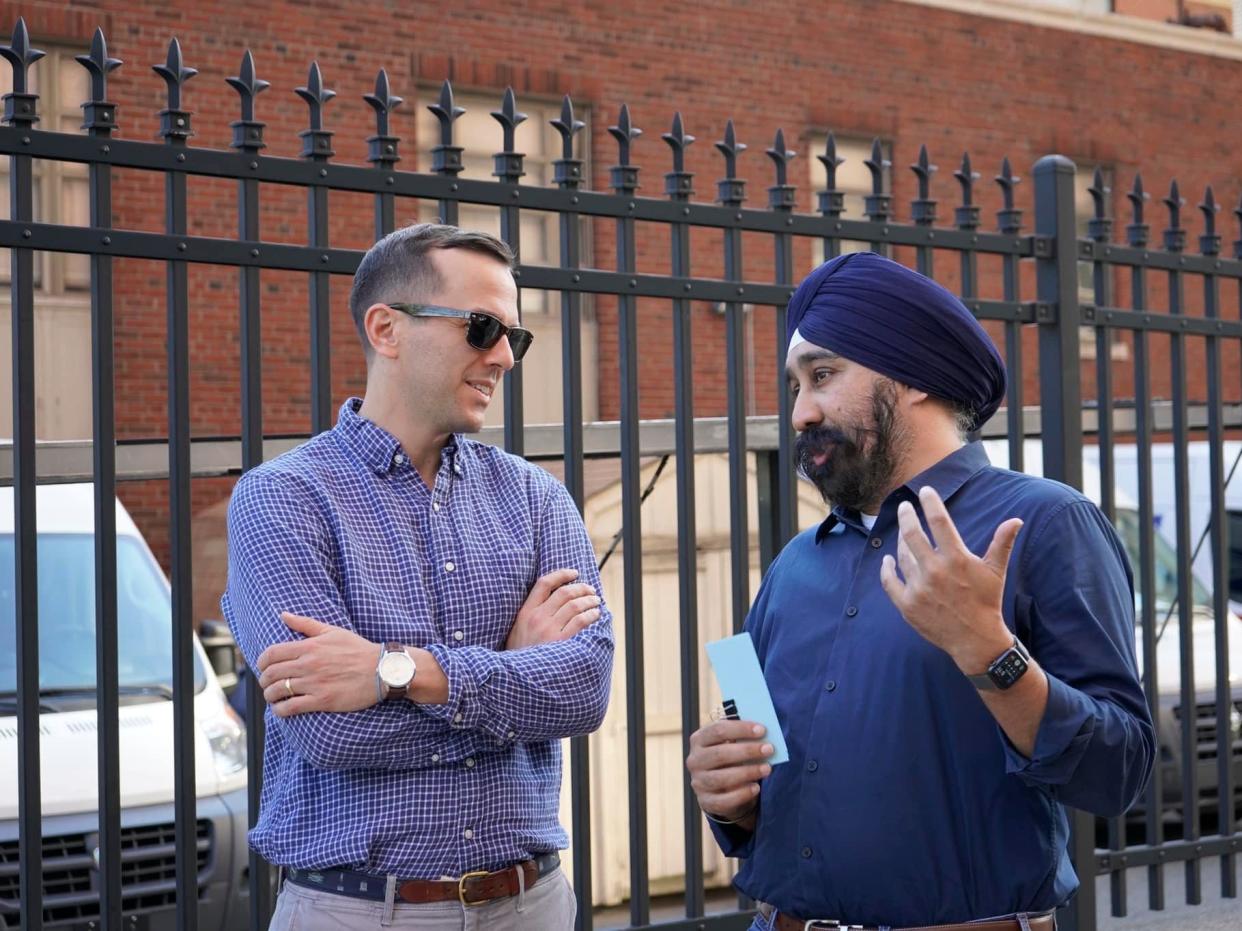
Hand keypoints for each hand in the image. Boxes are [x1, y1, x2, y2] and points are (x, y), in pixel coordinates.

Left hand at [257, 612, 380, 716]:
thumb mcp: (333, 631)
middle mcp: (309, 664)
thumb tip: (283, 614)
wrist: (382, 669)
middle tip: (267, 683)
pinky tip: (281, 709)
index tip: (263, 667)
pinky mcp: (322, 701)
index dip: (261, 662)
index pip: (272, 654)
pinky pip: (291, 708)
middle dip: (263, 680)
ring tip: (273, 697)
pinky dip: (280, 710)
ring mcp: (314, 683)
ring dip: (269, 695)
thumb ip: (306, 624)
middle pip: (271, 673)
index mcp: (310, 646)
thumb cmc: (358, 649)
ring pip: (277, 691)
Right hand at [505, 568, 602, 650]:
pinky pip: (581, 621)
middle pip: (564, 593)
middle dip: (581, 588)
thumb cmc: (521, 654)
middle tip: (591, 590)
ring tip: (596, 601)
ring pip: (575, 605)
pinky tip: (596, 615)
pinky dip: (591, 614)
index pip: (544, 583)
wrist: (518, 678)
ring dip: (589, 600)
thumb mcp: (517, 630)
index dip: (561, 574)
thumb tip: (555, 599)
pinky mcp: (561, 642)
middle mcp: (537, 618)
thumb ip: (531, 614)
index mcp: (525, 612)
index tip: (574, 573)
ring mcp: (549, 630)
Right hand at [686, 719, 771, 826]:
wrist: (719, 788)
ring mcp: (698, 782)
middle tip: (769, 749)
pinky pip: (724, 800)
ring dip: (748, 772)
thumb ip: (742, 738)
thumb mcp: (731, 744)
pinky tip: (756, 788)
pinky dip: (742, 794)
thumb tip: (764, 737)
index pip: (718, 730)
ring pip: (722, 778)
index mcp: (699, 740)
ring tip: (767, 769)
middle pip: (720, 753)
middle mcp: (695, 760)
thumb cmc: (729, 759)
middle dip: (747, 751)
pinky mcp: (706, 801)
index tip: (762, 730)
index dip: (741, 729)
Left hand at [879, 485, 1022, 673]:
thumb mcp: (996, 571)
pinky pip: (890, 581)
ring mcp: (919, 588)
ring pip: (901, 556)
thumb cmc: (987, 602)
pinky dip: (887, 568)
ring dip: (900, 542)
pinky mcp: (907, 604)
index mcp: (957, 559)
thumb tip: (1016, 520)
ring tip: (904, 534)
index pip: (939, 521)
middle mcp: (935, 571)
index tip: (924, 491)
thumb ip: (1002, 543)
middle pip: (912, 534)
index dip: (930, 503)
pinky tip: (888, 558)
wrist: (975, 640)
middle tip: (903, 506)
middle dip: (906, 516)